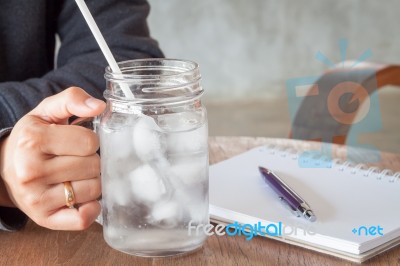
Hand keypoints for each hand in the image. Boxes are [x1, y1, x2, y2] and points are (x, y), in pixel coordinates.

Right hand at [0, 87, 105, 229]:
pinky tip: (83, 197)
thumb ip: (73, 99)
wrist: (5, 167)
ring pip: (94, 190)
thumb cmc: (33, 138)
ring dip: (92, 181)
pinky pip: (83, 219)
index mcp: (32, 140)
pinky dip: (90, 208)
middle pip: (93, 166)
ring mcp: (36, 198)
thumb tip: (99, 106)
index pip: (90, 142)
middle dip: (91, 160)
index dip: (90, 140)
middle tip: (77, 159)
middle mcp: (30, 171)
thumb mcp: (47, 112)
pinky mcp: (44, 219)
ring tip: (76, 175)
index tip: (77, 142)